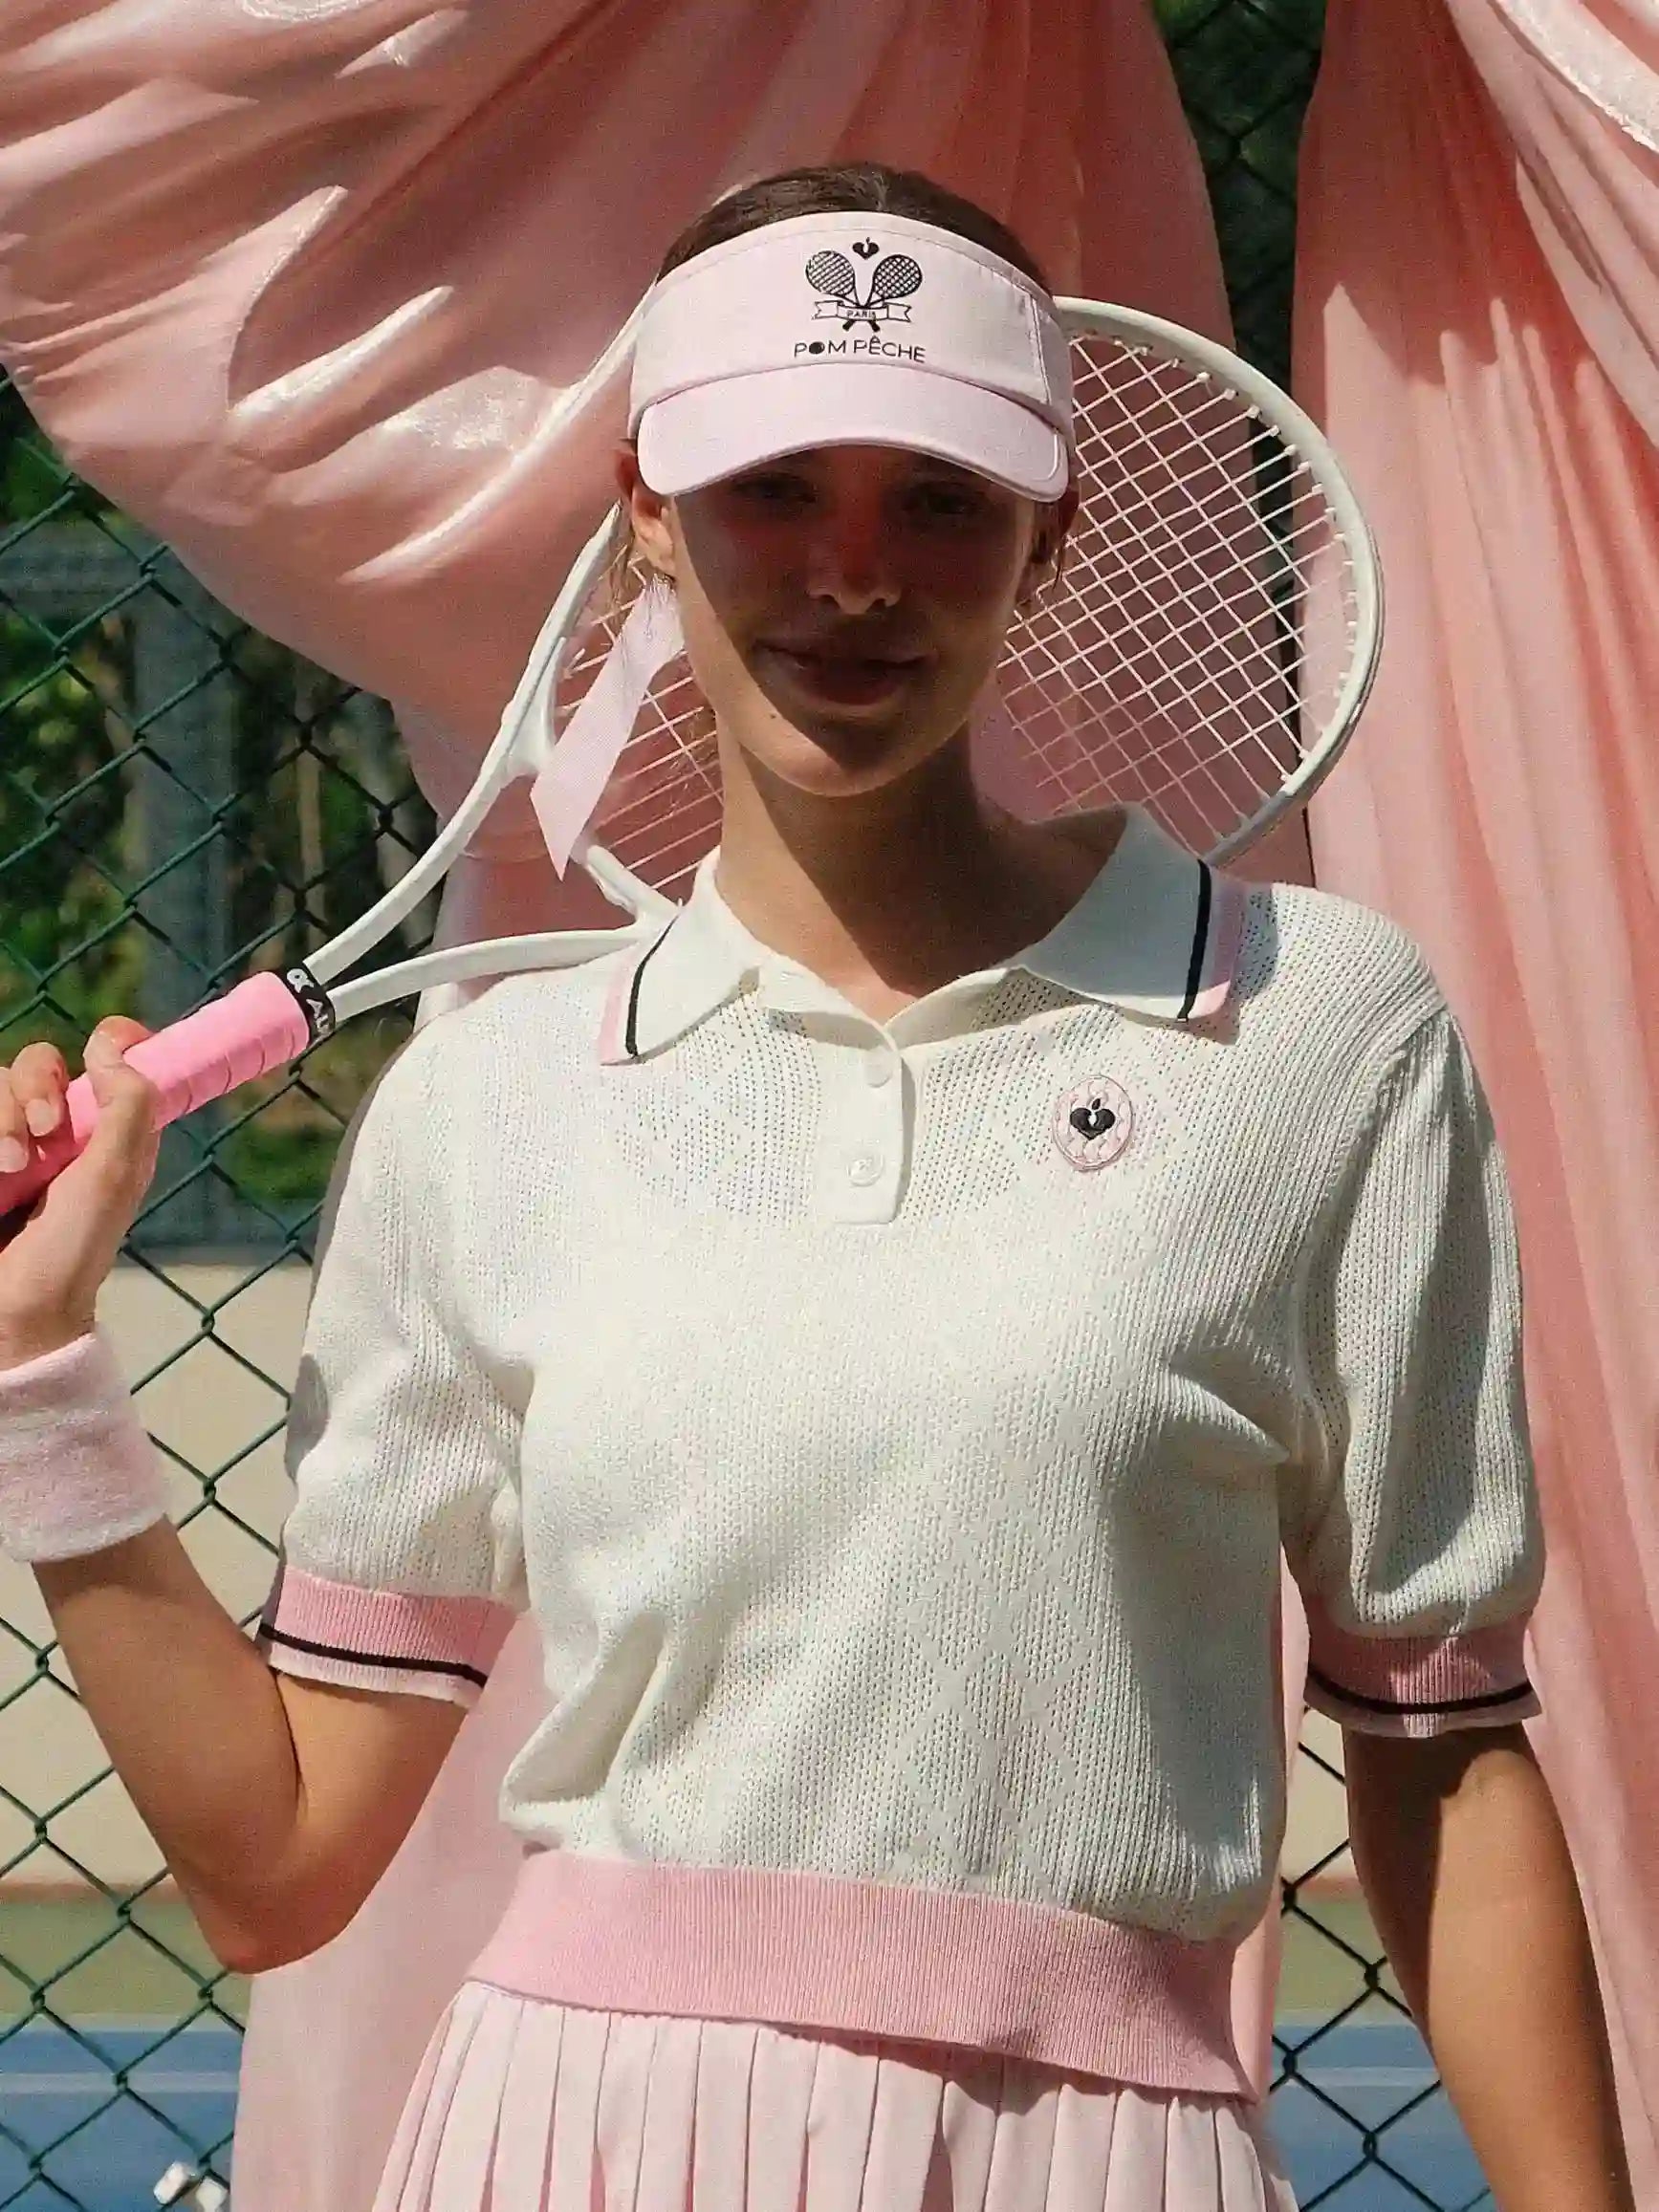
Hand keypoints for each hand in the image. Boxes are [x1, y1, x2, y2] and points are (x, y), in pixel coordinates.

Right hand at [0, 1020, 159, 1367]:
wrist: (12, 1310)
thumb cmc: (71, 1252)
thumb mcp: (113, 1178)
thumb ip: (128, 1108)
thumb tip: (116, 1044)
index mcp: (102, 1132)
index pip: (106, 1062)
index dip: (112, 1041)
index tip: (110, 1040)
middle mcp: (54, 1131)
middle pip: (35, 1063)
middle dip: (36, 1087)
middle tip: (45, 1130)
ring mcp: (8, 1144)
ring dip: (1, 1118)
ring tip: (7, 1168)